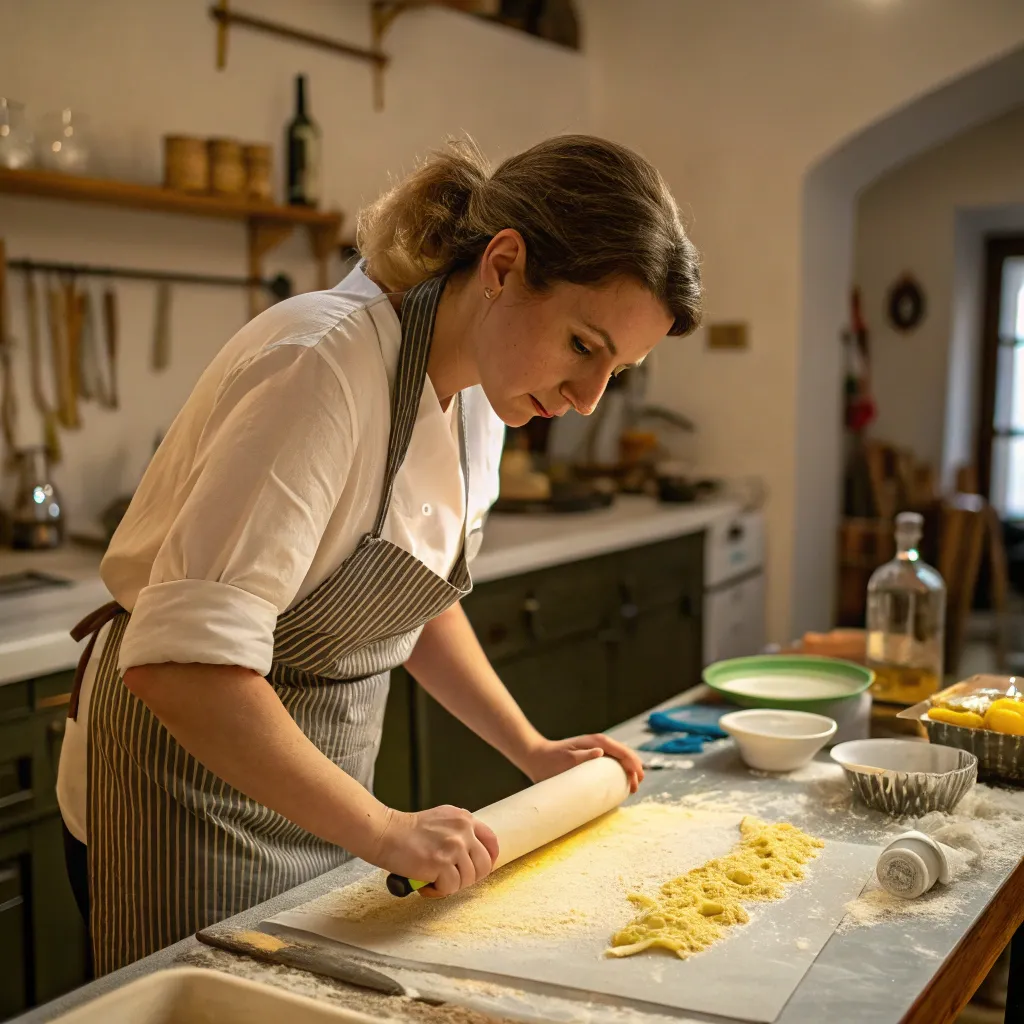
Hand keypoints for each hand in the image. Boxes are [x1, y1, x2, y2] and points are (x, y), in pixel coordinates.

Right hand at [372, 805, 498, 897]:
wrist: (385, 833)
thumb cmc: (407, 832)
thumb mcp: (440, 821)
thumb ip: (458, 833)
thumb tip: (471, 856)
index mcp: (464, 818)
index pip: (491, 841)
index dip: (489, 860)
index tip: (479, 869)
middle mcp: (463, 830)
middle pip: (484, 865)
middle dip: (469, 878)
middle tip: (452, 879)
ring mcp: (454, 846)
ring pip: (468, 879)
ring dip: (451, 885)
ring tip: (434, 880)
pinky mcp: (442, 863)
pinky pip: (451, 887)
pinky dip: (438, 891)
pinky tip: (426, 883)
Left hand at [519, 734, 644, 792]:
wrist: (537, 757)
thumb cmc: (551, 759)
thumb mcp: (567, 759)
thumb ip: (582, 755)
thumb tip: (601, 752)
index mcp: (596, 742)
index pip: (622, 751)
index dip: (633, 764)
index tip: (638, 778)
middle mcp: (598, 744)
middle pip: (624, 754)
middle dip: (635, 768)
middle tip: (636, 787)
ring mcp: (595, 751)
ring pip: (619, 759)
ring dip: (629, 770)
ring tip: (632, 787)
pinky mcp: (591, 758)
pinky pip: (611, 764)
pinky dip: (619, 771)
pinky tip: (620, 783)